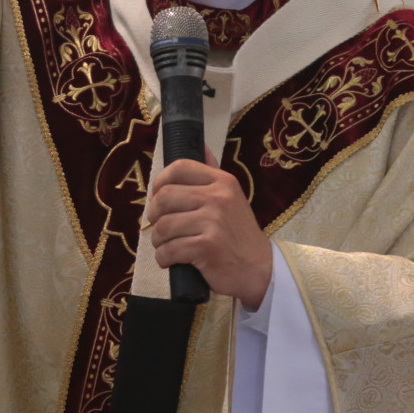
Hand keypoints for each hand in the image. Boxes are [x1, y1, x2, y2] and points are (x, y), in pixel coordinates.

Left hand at [141, 152, 272, 309]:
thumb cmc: (239, 233)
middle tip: (160, 226)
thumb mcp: (232, 196)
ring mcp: (213, 222)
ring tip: (166, 245)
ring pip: (163, 226)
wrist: (259, 268)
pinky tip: (171, 260)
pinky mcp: (207, 247)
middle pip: (165, 197)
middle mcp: (218, 197)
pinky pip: (169, 250)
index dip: (160, 181)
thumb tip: (200, 144)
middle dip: (154, 214)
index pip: (179, 167)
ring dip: (158, 240)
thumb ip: (213, 171)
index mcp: (222, 181)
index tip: (158, 196)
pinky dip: (163, 258)